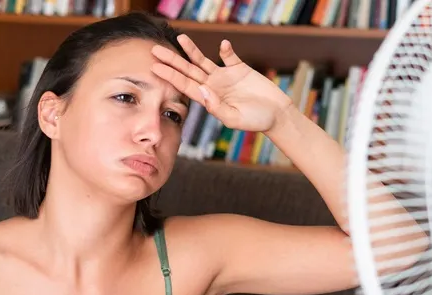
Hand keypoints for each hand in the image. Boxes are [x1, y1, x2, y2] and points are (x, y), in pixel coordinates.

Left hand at [151, 35, 293, 132]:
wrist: (276, 115)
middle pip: (188, 71)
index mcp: (209, 99)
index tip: (155, 67)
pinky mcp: (240, 69)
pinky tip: (223, 44)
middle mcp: (213, 86)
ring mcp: (225, 77)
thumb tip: (203, 90)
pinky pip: (229, 56)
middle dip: (172, 61)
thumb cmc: (256, 121)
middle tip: (155, 50)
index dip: (170, 76)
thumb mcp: (235, 118)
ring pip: (204, 61)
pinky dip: (225, 50)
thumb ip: (217, 107)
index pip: (185, 86)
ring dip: (192, 50)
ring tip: (180, 37)